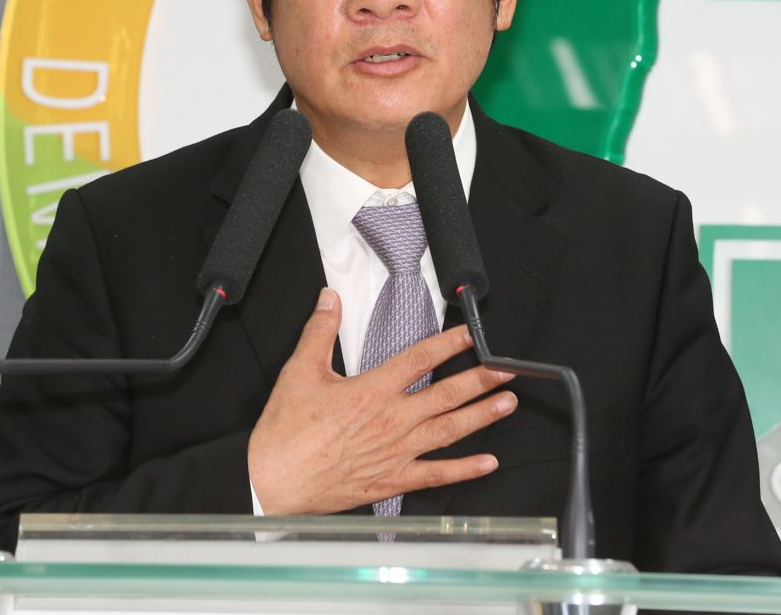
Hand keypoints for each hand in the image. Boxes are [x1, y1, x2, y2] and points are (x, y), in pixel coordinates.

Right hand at [246, 287, 516, 514]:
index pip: (419, 359)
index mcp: (372, 390)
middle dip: (480, 380)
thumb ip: (320, 331)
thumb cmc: (286, 432)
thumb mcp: (299, 371)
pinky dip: (463, 470)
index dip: (448, 343)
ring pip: (448, 430)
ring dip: (480, 415)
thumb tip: (329, 298)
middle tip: (506, 370)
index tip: (470, 335)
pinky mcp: (391, 479)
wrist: (274, 481)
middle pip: (445, 394)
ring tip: (506, 403)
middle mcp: (391, 420)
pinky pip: (435, 474)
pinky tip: (487, 463)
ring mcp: (396, 452)